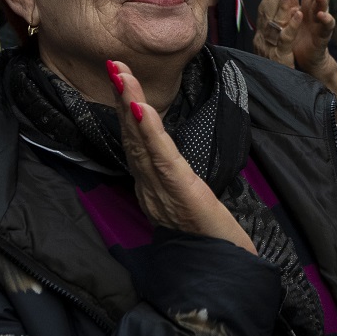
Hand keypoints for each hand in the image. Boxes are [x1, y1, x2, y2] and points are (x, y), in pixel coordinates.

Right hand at [106, 60, 255, 253]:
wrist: (223, 271)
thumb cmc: (210, 243)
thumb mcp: (188, 212)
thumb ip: (175, 191)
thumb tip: (169, 170)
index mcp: (153, 188)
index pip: (136, 144)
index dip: (124, 113)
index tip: (119, 80)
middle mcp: (151, 186)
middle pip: (131, 135)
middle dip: (121, 97)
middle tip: (113, 64)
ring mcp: (162, 189)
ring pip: (141, 141)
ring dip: (129, 103)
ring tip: (121, 74)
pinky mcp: (181, 191)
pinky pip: (161, 157)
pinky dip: (149, 131)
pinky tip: (139, 108)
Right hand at [253, 0, 300, 66]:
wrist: (275, 93)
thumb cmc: (274, 70)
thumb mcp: (271, 48)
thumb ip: (271, 32)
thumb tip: (271, 14)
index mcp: (260, 38)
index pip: (263, 13)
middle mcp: (261, 41)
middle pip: (267, 14)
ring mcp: (269, 48)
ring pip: (275, 22)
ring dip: (282, 5)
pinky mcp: (279, 57)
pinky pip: (285, 38)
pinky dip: (292, 25)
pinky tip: (299, 14)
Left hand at [290, 0, 335, 78]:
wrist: (304, 58)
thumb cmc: (299, 34)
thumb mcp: (292, 13)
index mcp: (308, 4)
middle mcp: (316, 10)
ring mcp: (321, 22)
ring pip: (325, 7)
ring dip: (323, 0)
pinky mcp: (323, 35)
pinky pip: (326, 26)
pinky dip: (326, 20)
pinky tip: (322, 15)